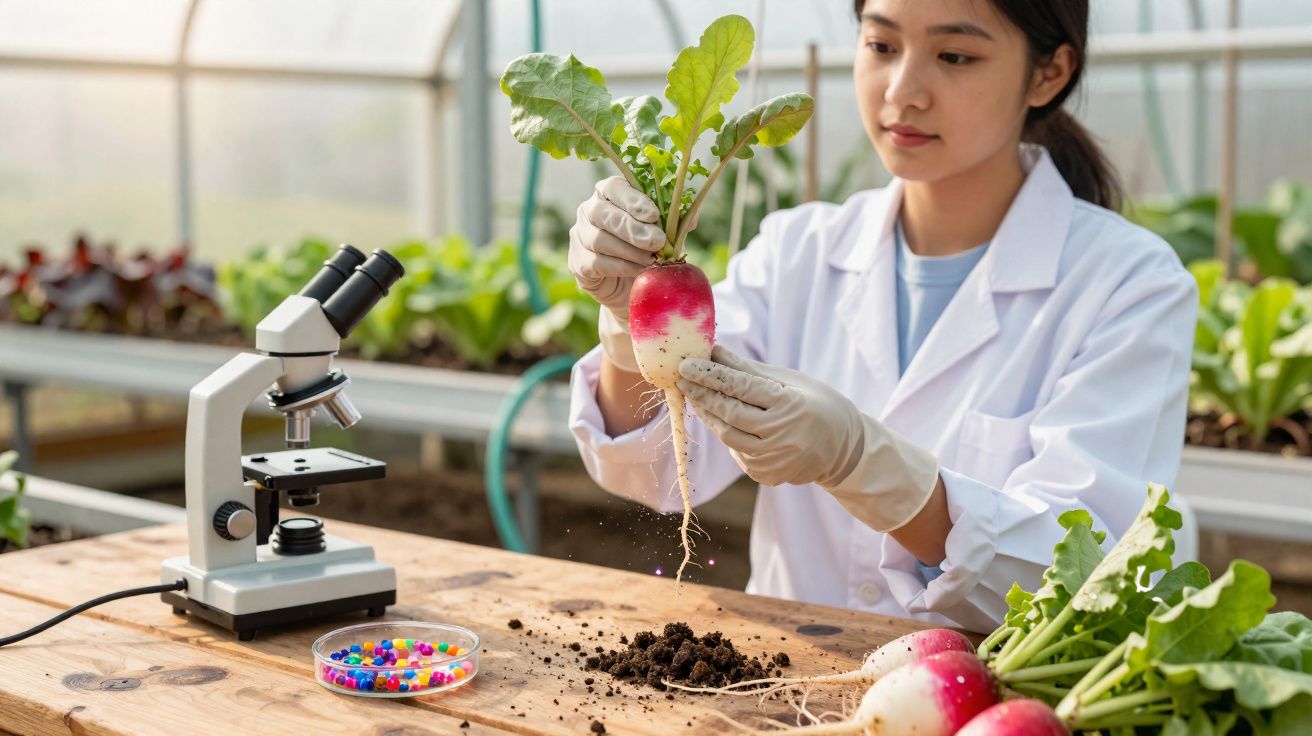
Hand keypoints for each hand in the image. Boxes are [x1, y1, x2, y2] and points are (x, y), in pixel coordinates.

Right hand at [568, 176, 666, 322]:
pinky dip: (621, 267)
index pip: (614, 187)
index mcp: (609, 194)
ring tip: (652, 260)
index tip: (654, 215)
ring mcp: (580, 236)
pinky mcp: (578, 263)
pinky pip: (596, 263)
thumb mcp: (667, 233)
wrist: (632, 287)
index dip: (633, 200)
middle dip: (632, 228)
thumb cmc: (649, 250)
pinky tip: (639, 271)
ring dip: (630, 251)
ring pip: (599, 240)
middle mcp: (589, 210)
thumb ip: (677, 222)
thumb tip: (692, 217)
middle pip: (603, 213)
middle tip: (658, 241)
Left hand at [675, 345, 864, 487]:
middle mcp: (781, 436)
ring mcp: (773, 460)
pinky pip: (737, 451)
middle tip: (682, 378)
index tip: (686, 364)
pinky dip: (727, 433)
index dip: (710, 375)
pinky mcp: (766, 476)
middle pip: (729, 413)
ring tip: (695, 395)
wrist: (846, 451)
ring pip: (727, 435)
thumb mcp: (792, 381)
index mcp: (791, 406)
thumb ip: (751, 370)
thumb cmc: (819, 405)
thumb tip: (715, 352)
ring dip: (709, 414)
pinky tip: (722, 419)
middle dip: (702, 394)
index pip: (741, 388)